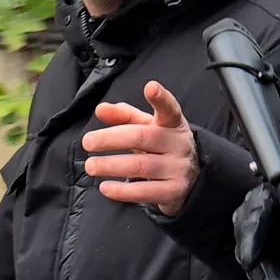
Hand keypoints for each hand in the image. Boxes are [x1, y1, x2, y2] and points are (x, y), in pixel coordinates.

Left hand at [81, 80, 198, 215]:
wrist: (191, 178)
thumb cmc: (161, 145)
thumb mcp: (147, 127)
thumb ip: (124, 116)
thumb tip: (100, 109)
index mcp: (173, 123)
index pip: (169, 108)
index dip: (160, 98)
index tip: (150, 87)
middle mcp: (179, 144)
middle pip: (142, 137)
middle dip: (111, 138)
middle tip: (88, 141)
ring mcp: (178, 169)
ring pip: (141, 166)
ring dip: (111, 165)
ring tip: (91, 165)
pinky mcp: (173, 192)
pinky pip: (144, 192)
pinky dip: (121, 191)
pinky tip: (105, 187)